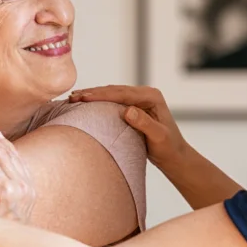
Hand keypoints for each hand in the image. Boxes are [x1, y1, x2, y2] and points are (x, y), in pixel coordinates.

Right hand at [67, 85, 191, 165]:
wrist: (174, 155)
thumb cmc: (169, 148)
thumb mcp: (159, 137)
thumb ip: (145, 124)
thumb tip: (127, 110)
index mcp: (152, 96)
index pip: (122, 93)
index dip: (101, 95)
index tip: (84, 98)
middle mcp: (145, 94)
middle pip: (114, 90)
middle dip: (93, 93)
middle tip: (73, 96)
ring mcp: (139, 100)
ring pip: (112, 94)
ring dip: (93, 95)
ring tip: (74, 98)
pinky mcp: (133, 107)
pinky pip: (113, 101)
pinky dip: (98, 102)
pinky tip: (85, 104)